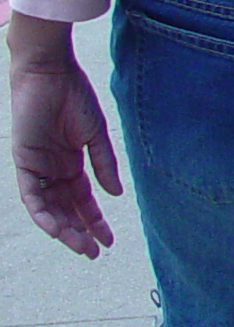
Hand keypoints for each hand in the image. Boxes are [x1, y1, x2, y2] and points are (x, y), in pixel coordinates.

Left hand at [11, 15, 120, 257]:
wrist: (50, 73)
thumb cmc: (74, 97)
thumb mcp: (96, 134)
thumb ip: (104, 164)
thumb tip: (115, 194)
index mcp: (71, 163)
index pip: (83, 200)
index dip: (95, 220)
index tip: (110, 240)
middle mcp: (53, 170)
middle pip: (66, 209)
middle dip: (80, 232)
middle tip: (95, 252)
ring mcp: (38, 168)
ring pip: (48, 208)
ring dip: (63, 229)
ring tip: (81, 246)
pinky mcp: (24, 163)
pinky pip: (31, 196)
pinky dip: (43, 213)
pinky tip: (58, 227)